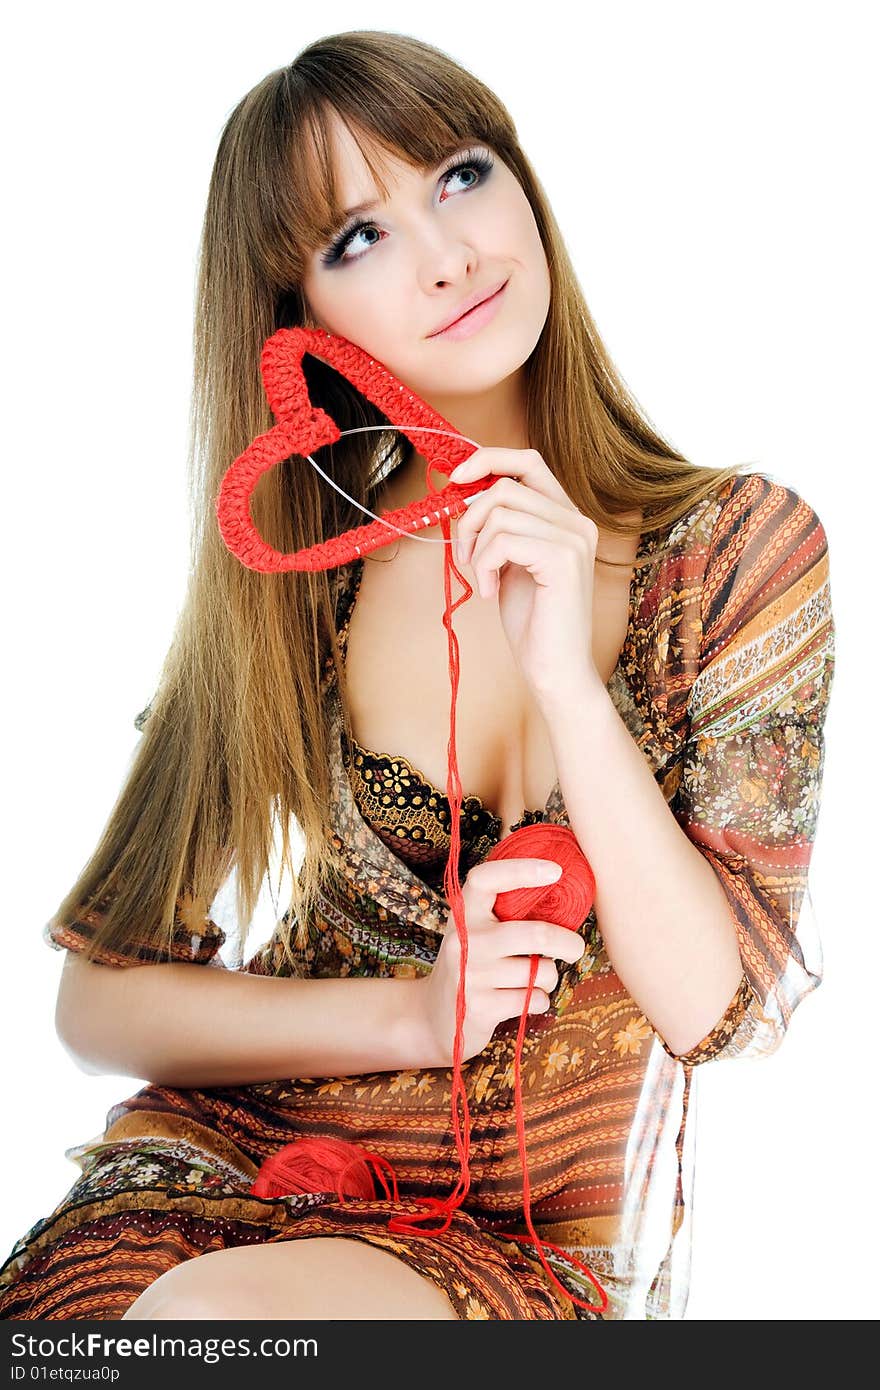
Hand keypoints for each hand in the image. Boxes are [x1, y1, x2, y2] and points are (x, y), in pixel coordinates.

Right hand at [418, 856, 586, 1065]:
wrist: (432, 1014)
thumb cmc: (469, 964)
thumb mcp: (475, 931)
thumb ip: (502, 912)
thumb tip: (560, 895)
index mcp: (463, 912)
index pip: (488, 878)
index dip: (523, 869)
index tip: (556, 871)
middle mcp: (464, 940)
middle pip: (535, 933)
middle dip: (567, 943)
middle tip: (575, 948)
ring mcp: (470, 974)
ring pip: (540, 972)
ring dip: (549, 978)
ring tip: (534, 979)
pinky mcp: (479, 1007)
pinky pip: (534, 999)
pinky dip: (539, 1000)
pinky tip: (522, 999)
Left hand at [450, 447, 602, 704]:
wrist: (555, 668)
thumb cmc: (532, 621)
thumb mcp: (510, 561)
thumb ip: (500, 526)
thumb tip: (465, 490)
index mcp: (567, 516)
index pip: (528, 460)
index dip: (488, 459)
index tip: (457, 477)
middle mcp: (577, 521)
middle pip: (506, 485)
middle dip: (470, 517)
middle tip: (464, 554)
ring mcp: (574, 538)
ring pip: (500, 512)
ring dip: (475, 547)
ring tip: (482, 578)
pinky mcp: (563, 559)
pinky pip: (502, 540)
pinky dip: (484, 565)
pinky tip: (492, 591)